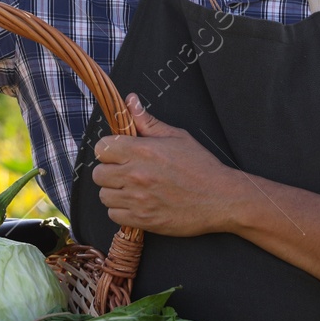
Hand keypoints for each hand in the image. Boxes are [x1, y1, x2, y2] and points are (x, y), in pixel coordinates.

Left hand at [92, 93, 238, 236]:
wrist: (221, 199)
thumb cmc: (201, 166)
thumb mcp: (177, 137)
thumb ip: (148, 121)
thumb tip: (130, 101)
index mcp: (143, 151)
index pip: (102, 148)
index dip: (108, 149)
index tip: (118, 153)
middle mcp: (136, 175)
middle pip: (98, 174)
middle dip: (109, 171)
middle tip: (124, 172)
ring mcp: (138, 199)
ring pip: (104, 196)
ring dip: (114, 192)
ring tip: (131, 189)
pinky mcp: (143, 219)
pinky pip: (114, 215)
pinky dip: (121, 210)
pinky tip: (136, 203)